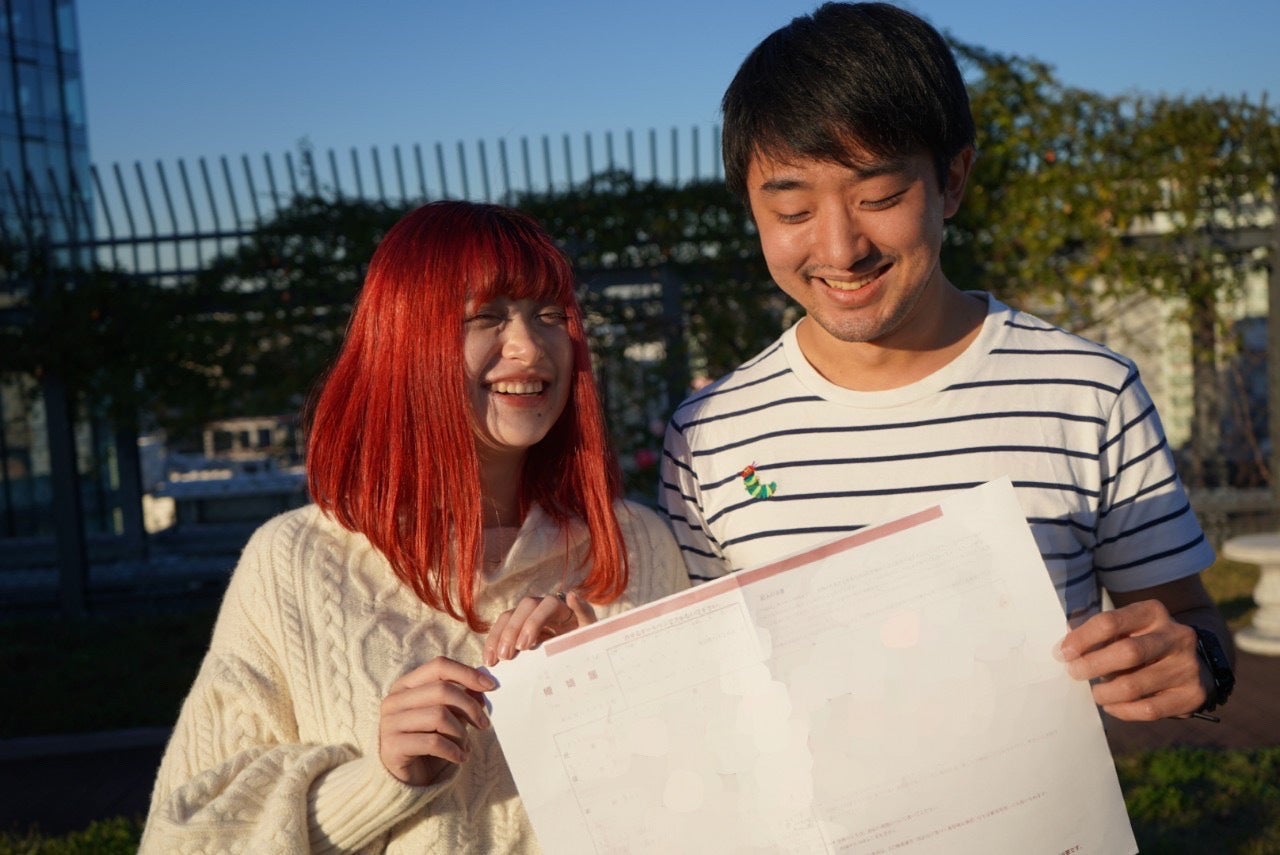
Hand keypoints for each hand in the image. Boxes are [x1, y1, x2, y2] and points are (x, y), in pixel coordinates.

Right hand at [379, 656, 494, 785]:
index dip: (467, 673)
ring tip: (466, 746)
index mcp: (406, 685)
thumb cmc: (428, 740)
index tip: (491, 686)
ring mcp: (390, 723)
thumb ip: (461, 698)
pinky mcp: (392, 746)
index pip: (439, 666)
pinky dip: (453, 750)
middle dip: (469, 707)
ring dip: (461, 733)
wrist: (405, 778)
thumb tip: (484, 684)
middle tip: (484, 724)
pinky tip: (460, 757)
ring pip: (439, 716)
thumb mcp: (447, 715)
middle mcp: (394, 700)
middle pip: (442, 690)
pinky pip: (433, 742)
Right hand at [482, 591, 595, 666]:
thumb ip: (584, 612)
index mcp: (563, 606)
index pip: (546, 605)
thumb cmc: (586, 640)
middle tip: (507, 656)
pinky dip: (493, 643)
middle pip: (524, 607)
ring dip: (498, 636)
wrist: (579, 654)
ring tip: (494, 660)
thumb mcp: (590, 630)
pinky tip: (489, 659)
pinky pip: (501, 629)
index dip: (533, 622)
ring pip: (509, 616)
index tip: (524, 645)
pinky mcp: (517, 628)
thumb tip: (572, 595)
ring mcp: (528, 615)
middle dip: (513, 630)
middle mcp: (543, 606)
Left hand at [1056, 599, 1205, 720]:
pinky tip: (1112, 706)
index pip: (1111, 622)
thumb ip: (1098, 633)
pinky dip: (1123, 710)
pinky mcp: (1192, 695)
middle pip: (1127, 652)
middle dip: (1093, 665)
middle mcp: (1176, 636)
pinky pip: (1149, 709)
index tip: (1063, 652)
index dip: (1083, 638)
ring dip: (1106, 692)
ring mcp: (1188, 666)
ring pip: (1135, 685)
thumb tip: (1065, 648)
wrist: (1195, 661)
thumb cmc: (1144, 641)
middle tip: (1074, 673)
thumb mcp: (1126, 628)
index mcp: (1153, 612)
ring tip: (1096, 692)